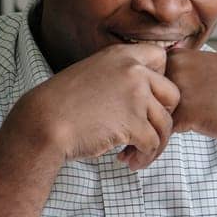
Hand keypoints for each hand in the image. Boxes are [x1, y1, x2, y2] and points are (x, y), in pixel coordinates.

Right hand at [18, 43, 180, 169]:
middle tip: (146, 132)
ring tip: (136, 155)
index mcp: (122, 55)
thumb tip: (147, 96)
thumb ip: (119, 77)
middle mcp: (133, 71)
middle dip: (163, 117)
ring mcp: (135, 96)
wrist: (44, 122)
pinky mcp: (133, 123)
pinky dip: (145, 157)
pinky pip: (152, 144)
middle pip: (173, 94)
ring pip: (165, 124)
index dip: (160, 81)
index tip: (148, 101)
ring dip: (155, 144)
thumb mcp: (93, 75)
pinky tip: (129, 161)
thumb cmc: (63, 104)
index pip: (161, 58)